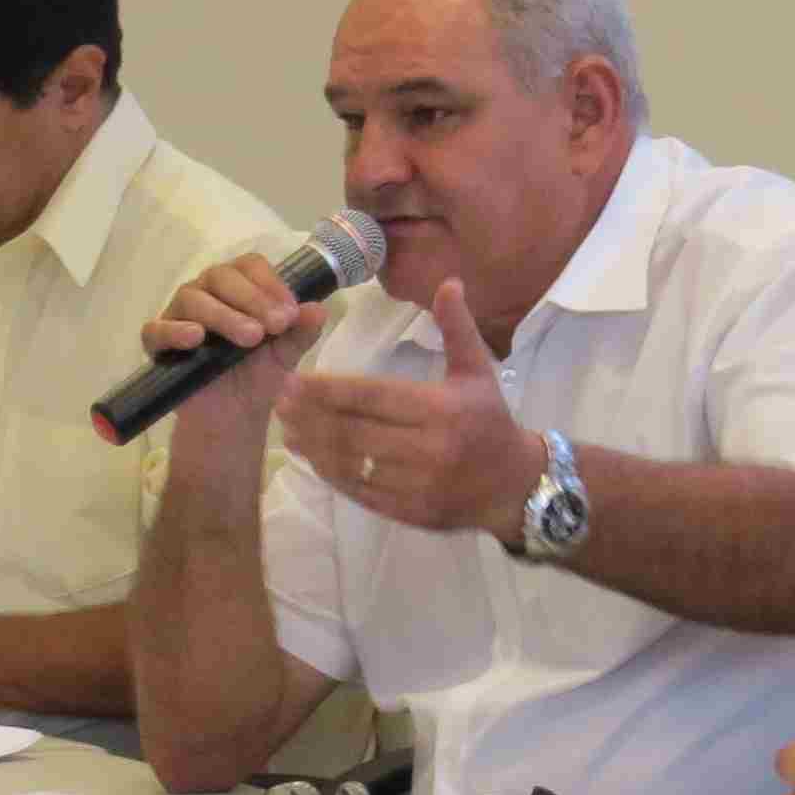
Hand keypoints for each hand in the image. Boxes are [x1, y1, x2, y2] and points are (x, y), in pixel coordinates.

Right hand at [144, 252, 327, 406]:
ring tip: (249, 337)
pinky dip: (174, 330)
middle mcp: (206, 292)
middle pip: (221, 276)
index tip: (290, 312)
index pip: (250, 266)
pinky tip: (196, 338)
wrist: (233, 417)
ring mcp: (179, 314)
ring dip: (223, 315)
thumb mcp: (286, 355)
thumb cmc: (258, 375)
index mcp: (238, 287)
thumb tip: (319, 310)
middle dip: (252, 299)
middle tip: (275, 326)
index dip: (270, 284)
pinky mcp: (157, 342)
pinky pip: (157, 329)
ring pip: (192, 298)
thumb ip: (301, 332)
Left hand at [273, 277, 541, 540]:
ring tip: (288, 430)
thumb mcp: (478, 371)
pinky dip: (334, 476)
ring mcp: (419, 485)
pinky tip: (314, 460)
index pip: (373, 396)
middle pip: (355, 432)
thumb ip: (457, 328)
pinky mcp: (412, 513)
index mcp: (442, 410)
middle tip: (279, 403)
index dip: (329, 390)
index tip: (294, 381)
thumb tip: (449, 281)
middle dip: (312, 417)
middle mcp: (430, 449)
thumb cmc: (490, 421)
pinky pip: (363, 493)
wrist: (515, 485)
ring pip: (354, 465)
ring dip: (314, 448)